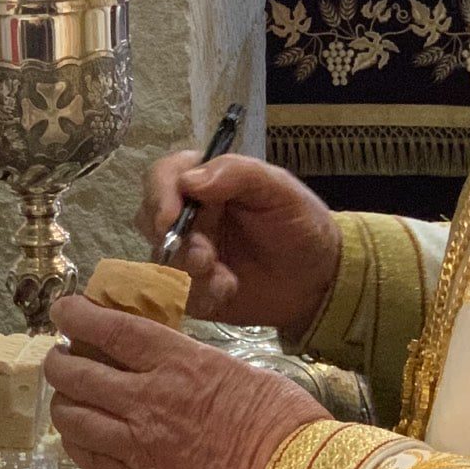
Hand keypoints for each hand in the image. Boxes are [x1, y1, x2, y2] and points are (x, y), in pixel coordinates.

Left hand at [45, 295, 329, 468]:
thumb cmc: (283, 424)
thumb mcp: (239, 371)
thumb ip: (195, 366)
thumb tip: (174, 365)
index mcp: (178, 363)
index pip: (110, 330)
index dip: (77, 317)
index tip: (63, 310)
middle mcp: (149, 401)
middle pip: (77, 375)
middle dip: (58, 363)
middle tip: (59, 359)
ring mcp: (139, 447)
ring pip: (73, 422)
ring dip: (64, 408)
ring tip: (68, 403)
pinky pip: (89, 466)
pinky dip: (77, 453)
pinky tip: (82, 447)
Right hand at [137, 151, 340, 336]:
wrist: (319, 280)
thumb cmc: (301, 225)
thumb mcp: (280, 189)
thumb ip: (238, 174)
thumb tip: (189, 180)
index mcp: (206, 182)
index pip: (163, 176)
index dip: (160, 196)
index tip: (170, 219)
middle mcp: (189, 214)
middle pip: (150, 219)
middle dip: (173, 241)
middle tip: (205, 257)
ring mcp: (187, 252)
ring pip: (159, 259)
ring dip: (188, 271)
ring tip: (225, 279)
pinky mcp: (190, 288)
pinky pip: (175, 293)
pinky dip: (199, 294)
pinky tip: (228, 291)